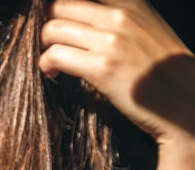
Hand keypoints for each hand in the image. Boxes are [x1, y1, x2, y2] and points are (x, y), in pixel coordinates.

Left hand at [39, 0, 194, 144]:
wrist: (186, 104)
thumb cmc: (163, 74)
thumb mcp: (145, 30)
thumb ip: (116, 20)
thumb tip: (79, 22)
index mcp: (130, 3)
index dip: (57, 10)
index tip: (55, 27)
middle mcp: (120, 15)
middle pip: (58, 6)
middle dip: (47, 27)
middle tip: (48, 45)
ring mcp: (111, 40)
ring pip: (52, 29)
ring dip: (43, 47)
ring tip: (51, 62)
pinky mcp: (102, 67)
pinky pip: (54, 55)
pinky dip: (45, 64)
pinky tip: (52, 74)